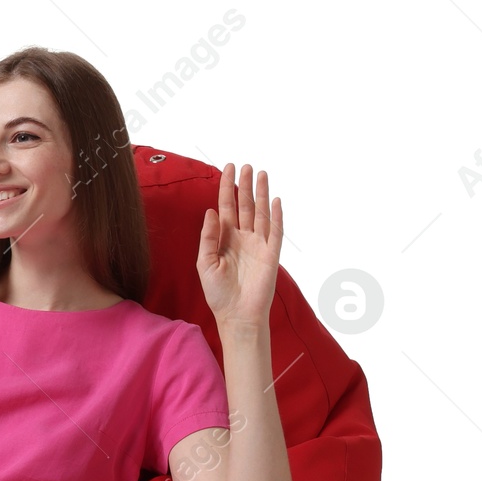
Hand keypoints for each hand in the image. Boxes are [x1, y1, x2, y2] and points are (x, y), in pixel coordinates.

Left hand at [196, 162, 282, 334]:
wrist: (236, 315)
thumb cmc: (218, 293)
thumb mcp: (204, 264)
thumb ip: (208, 238)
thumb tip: (210, 212)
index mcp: (224, 239)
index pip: (226, 207)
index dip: (226, 188)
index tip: (227, 168)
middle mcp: (242, 238)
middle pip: (244, 205)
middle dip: (244, 185)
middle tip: (245, 165)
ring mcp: (258, 245)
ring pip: (261, 213)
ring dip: (261, 193)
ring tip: (260, 173)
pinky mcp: (271, 254)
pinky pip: (275, 231)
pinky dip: (276, 215)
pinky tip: (275, 200)